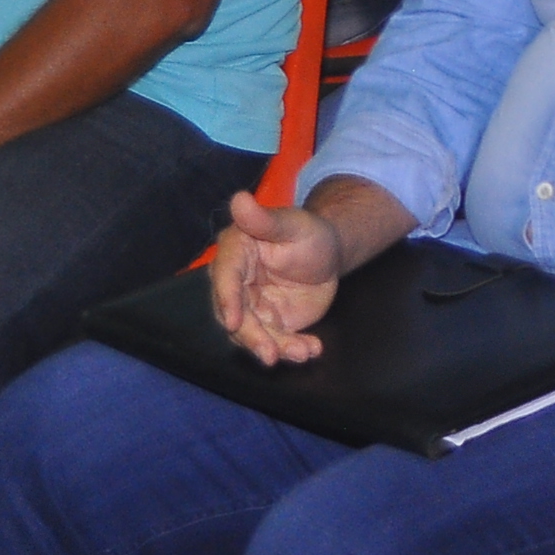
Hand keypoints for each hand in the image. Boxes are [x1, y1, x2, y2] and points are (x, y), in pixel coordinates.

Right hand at [210, 191, 345, 366]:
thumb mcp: (293, 225)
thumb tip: (239, 199)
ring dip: (276, 347)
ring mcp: (250, 306)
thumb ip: (265, 220)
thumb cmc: (308, 233)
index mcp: (236, 253)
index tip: (233, 322)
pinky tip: (311, 350)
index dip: (228, 300)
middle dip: (253, 337)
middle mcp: (236, 283)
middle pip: (235, 315)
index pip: (226, 278)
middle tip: (272, 354)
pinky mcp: (267, 323)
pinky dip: (293, 348)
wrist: (329, 256)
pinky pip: (275, 340)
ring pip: (254, 333)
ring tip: (302, 352)